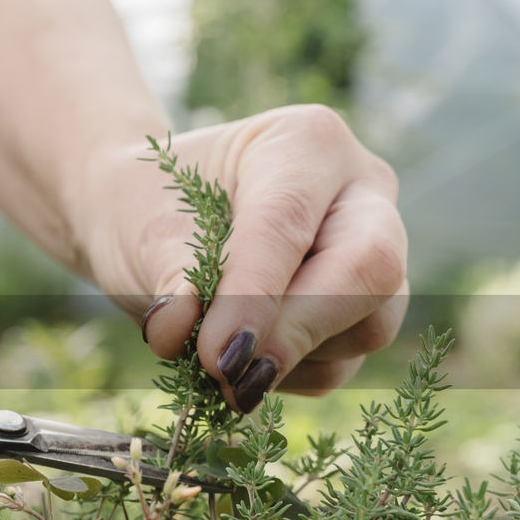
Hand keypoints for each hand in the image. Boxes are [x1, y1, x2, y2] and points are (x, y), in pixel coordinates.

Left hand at [68, 104, 407, 411]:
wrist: (145, 218)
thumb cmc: (148, 209)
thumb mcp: (144, 232)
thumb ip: (170, 281)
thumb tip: (176, 334)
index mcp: (306, 143)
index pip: (290, 224)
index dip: (256, 296)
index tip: (216, 354)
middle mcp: (361, 190)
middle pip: (369, 269)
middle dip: (297, 332)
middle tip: (230, 376)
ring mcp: (375, 250)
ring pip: (369, 324)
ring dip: (289, 360)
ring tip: (214, 363)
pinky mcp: (364, 308)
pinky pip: (346, 360)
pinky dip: (289, 376)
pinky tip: (237, 363)